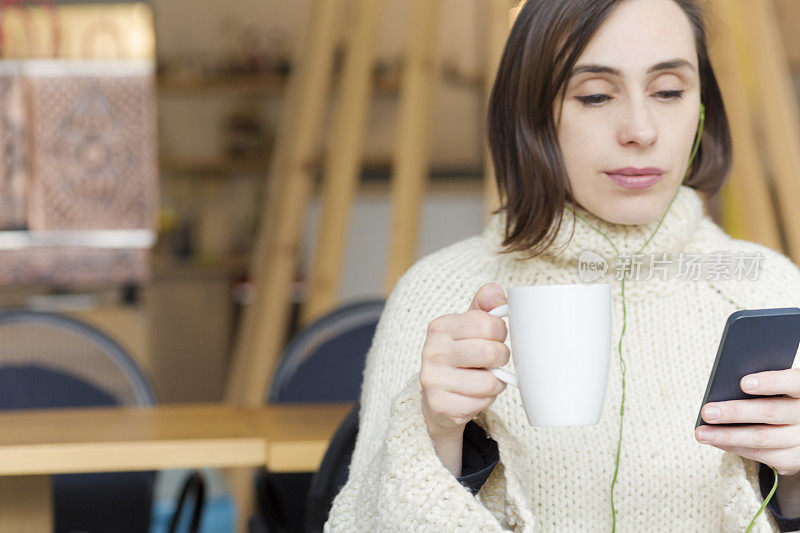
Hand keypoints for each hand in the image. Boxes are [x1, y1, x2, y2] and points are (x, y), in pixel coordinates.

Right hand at [420, 283, 509, 437]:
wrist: (438, 395)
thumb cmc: (461, 354)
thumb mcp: (470, 325)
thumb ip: (486, 304)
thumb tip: (498, 294)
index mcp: (440, 326)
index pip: (489, 324)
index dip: (500, 332)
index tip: (494, 337)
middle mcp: (432, 351)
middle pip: (491, 352)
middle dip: (502, 358)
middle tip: (495, 360)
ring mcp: (433, 380)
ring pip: (490, 381)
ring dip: (496, 382)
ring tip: (484, 377)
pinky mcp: (441, 405)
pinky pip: (482, 402)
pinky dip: (486, 400)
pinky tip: (474, 394)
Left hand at [695, 369, 799, 475]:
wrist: (796, 428)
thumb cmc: (775, 397)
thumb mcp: (773, 389)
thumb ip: (757, 386)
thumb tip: (723, 389)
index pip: (793, 382)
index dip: (770, 382)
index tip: (743, 383)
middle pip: (771, 412)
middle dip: (735, 412)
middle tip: (707, 412)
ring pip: (763, 438)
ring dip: (727, 436)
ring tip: (701, 433)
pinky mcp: (794, 459)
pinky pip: (762, 455)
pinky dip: (734, 447)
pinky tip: (715, 441)